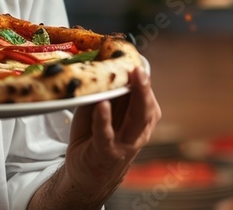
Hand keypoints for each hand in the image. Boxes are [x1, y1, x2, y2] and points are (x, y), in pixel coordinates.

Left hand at [63, 67, 161, 190]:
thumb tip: (105, 61)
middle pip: (146, 108)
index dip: (142, 79)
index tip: (135, 61)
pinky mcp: (106, 152)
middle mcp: (138, 131)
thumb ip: (110, 91)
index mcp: (140, 118)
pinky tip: (103, 105)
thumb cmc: (97, 135)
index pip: (146, 97)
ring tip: (131, 79)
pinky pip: (106, 134)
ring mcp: (124, 143)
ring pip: (136, 120)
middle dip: (144, 88)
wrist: (86, 171)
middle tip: (139, 69)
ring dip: (135, 98)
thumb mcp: (105, 108)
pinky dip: (104, 119)